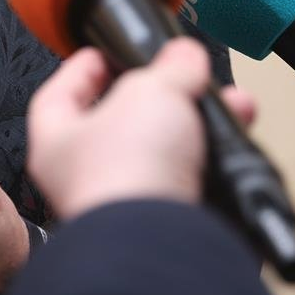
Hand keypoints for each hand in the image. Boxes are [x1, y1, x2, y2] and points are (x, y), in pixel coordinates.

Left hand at [26, 39, 256, 219]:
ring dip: (201, 126)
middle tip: (187, 76)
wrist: (163, 243)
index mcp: (56, 142)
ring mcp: (129, 204)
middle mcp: (87, 178)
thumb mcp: (151, 91)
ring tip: (232, 105)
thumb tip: (182, 55)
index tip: (109, 51)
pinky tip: (238, 146)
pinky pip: (196, 183)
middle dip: (165, 96)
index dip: (85, 67)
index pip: (61, 93)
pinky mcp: (170, 225)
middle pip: (125, 123)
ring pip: (167, 153)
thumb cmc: (127, 173)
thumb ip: (169, 67)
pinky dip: (218, 162)